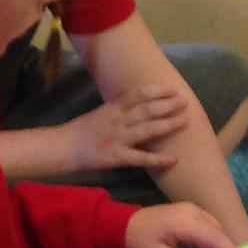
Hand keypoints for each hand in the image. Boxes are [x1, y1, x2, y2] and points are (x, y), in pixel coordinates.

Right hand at [66, 85, 187, 173]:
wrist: (62, 148)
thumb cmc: (80, 132)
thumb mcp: (100, 114)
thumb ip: (118, 110)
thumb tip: (137, 106)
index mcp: (112, 108)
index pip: (137, 94)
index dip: (156, 90)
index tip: (172, 88)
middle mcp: (117, 120)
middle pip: (146, 109)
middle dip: (167, 105)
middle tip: (185, 102)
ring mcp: (118, 138)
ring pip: (147, 129)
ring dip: (168, 124)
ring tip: (185, 121)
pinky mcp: (117, 157)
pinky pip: (141, 158)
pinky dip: (158, 159)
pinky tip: (173, 159)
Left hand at [124, 201, 247, 247]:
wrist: (124, 225)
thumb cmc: (140, 243)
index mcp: (184, 222)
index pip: (216, 237)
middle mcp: (192, 211)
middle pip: (217, 234)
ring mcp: (192, 208)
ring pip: (214, 230)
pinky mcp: (190, 210)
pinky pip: (207, 226)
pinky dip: (205, 240)